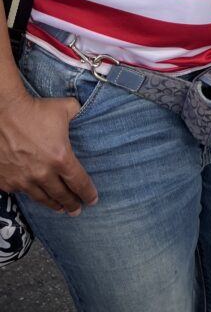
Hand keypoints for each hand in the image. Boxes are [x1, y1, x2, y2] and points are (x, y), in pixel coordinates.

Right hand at [0, 91, 97, 214]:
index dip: (87, 192)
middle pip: (62, 195)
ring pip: (42, 198)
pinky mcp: (7, 182)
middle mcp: (43, 174)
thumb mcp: (66, 108)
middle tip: (77, 210)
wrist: (3, 113)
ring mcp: (23, 180)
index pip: (79, 182)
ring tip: (60, 209)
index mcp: (61, 158)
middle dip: (72, 204)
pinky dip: (30, 194)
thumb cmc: (36, 110)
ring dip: (53, 204)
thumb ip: (78, 114)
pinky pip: (21, 192)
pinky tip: (35, 195)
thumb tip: (84, 113)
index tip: (93, 200)